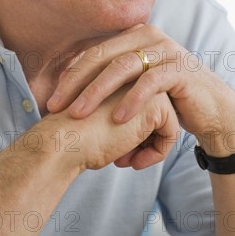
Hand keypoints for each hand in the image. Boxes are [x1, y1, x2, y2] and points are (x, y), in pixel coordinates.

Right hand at [36, 83, 178, 170]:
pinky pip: (171, 133)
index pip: (141, 106)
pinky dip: (157, 152)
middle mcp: (136, 73)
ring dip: (149, 146)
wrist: (63, 140)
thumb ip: (121, 111)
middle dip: (142, 140)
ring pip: (166, 122)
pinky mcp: (157, 102)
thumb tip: (148, 129)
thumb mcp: (101, 117)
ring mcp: (147, 84)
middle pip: (156, 113)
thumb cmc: (75, 134)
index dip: (131, 133)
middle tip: (119, 157)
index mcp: (120, 73)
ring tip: (123, 159)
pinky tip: (133, 162)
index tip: (112, 146)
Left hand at [47, 24, 234, 154]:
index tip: (52, 99)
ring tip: (79, 115)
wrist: (211, 109)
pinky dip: (132, 100)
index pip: (95, 52)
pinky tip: (118, 118)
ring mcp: (167, 50)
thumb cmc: (167, 98)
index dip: (71, 75)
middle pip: (104, 56)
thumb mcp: (136, 84)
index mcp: (135, 36)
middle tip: (57, 107)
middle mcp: (150, 36)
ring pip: (123, 67)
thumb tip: (69, 84)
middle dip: (77, 83)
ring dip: (97, 92)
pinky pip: (151, 82)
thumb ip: (111, 78)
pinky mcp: (181, 69)